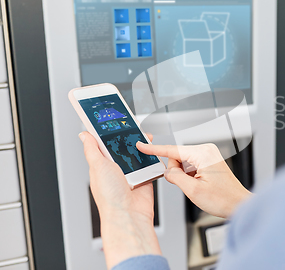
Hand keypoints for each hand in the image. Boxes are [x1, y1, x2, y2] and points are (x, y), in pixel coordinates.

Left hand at [79, 131, 161, 268]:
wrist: (129, 214)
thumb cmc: (110, 196)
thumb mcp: (97, 166)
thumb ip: (92, 149)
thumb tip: (84, 134)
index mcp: (101, 165)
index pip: (103, 143)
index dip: (107, 131)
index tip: (112, 119)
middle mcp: (116, 168)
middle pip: (122, 145)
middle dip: (128, 135)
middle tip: (132, 124)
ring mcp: (131, 173)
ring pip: (137, 152)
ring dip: (141, 145)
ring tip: (144, 136)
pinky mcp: (144, 177)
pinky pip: (149, 163)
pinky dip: (152, 157)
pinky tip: (152, 150)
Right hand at [136, 142, 251, 218]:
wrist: (238, 204)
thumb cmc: (223, 199)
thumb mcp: (192, 190)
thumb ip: (175, 177)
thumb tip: (167, 171)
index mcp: (203, 153)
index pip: (172, 150)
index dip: (154, 149)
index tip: (142, 145)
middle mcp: (206, 150)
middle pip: (177, 156)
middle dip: (176, 171)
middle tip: (188, 185)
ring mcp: (209, 154)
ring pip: (183, 162)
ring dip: (184, 175)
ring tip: (198, 186)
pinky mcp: (210, 160)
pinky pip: (191, 165)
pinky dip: (189, 175)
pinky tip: (199, 184)